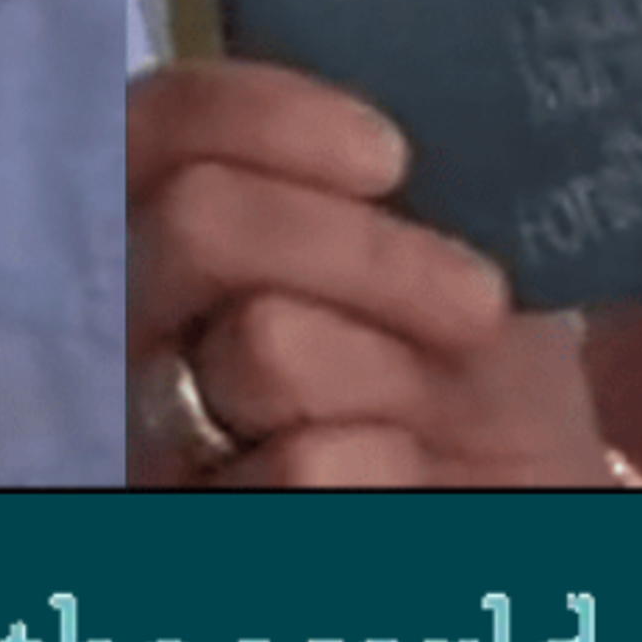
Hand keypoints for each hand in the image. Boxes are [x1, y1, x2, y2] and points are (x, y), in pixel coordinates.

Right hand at [128, 58, 614, 486]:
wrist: (510, 520)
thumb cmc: (469, 385)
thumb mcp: (445, 252)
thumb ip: (384, 180)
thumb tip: (380, 121)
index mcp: (178, 234)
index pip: (154, 124)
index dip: (262, 115)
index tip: (389, 156)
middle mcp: (131, 328)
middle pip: (199, 219)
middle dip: (364, 250)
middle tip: (475, 301)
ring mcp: (146, 437)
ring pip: (263, 342)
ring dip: (391, 369)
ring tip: (428, 417)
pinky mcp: (189, 526)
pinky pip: (308, 466)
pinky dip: (393, 471)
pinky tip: (403, 487)